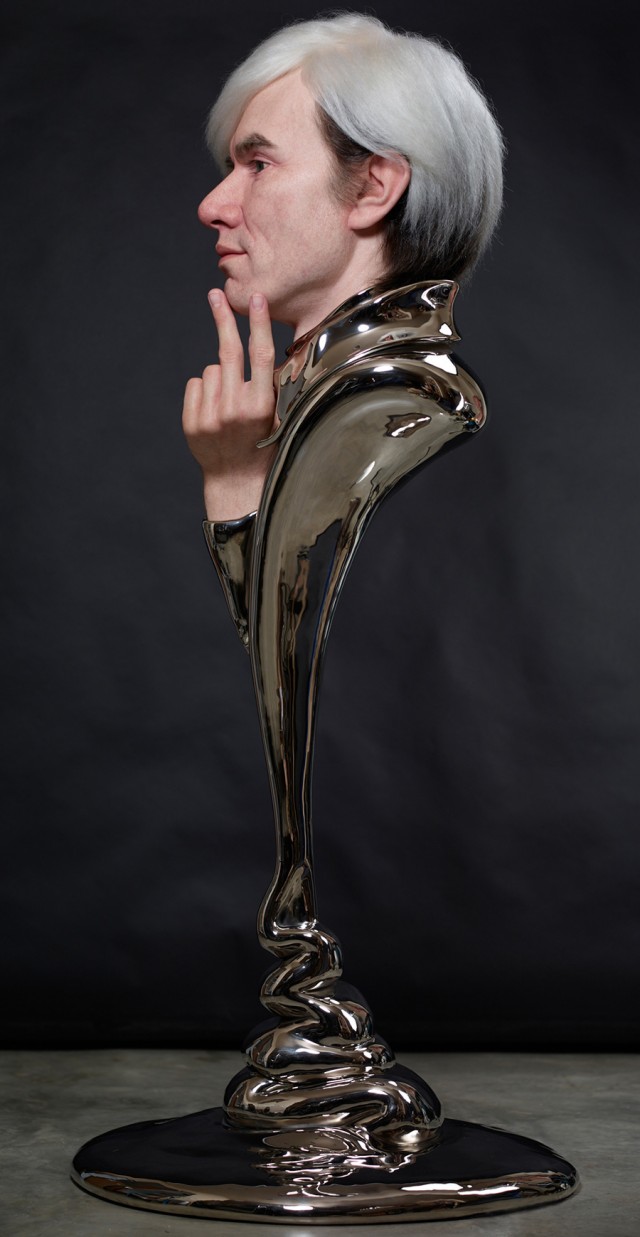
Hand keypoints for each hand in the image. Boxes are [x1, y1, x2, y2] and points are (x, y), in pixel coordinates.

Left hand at [183, 289, 277, 519]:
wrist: (236, 481)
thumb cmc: (263, 445)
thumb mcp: (276, 417)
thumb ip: (270, 387)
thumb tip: (267, 350)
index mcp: (260, 407)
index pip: (261, 356)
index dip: (258, 324)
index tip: (256, 299)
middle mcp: (234, 409)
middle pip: (229, 352)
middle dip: (223, 319)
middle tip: (215, 295)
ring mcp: (210, 417)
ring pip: (211, 369)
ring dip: (220, 376)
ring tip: (229, 402)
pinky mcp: (192, 422)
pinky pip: (196, 384)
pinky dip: (205, 390)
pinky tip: (215, 410)